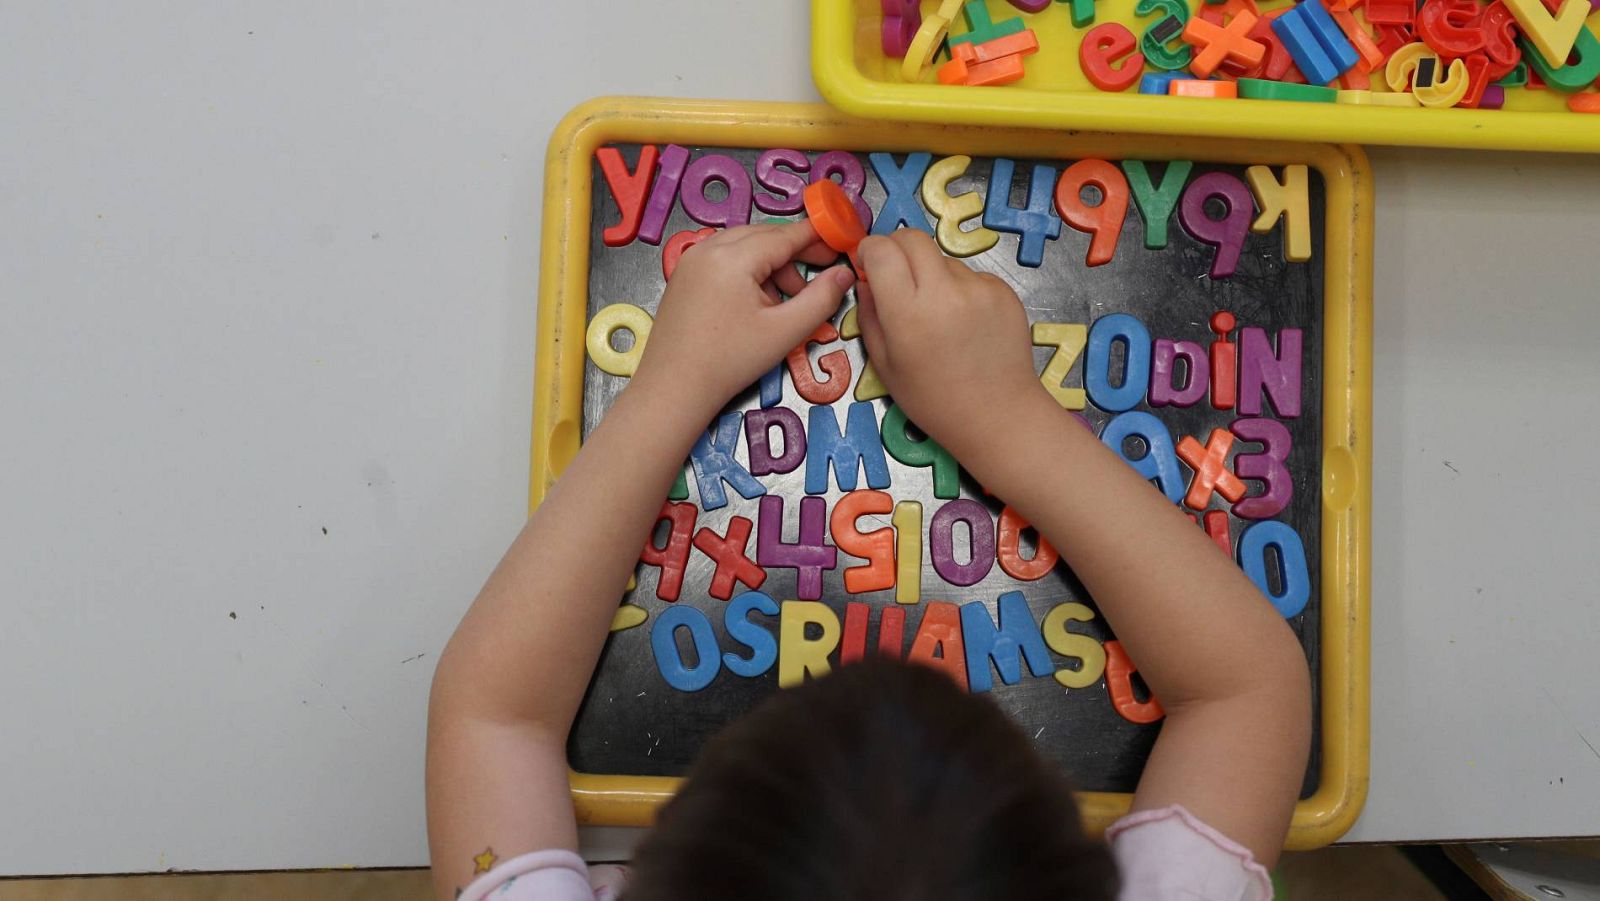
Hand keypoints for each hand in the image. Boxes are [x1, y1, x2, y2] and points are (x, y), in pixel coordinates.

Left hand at [632, 221, 855, 415]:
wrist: (673, 389)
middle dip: (795, 252)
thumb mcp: (785, 331)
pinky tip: (758, 304)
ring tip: (787, 301)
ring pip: (744, 247)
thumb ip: (821, 299)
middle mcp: (708, 248)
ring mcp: (690, 260)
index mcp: (732, 257)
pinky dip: (748, 271)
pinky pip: (724, 259)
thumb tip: (844, 273)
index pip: (784, 235)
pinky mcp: (683, 276)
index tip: (841, 243)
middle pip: (763, 236)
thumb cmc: (730, 362)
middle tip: (823, 271)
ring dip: (772, 265)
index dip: (817, 236)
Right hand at [855, 229, 1053, 465]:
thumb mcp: (885, 365)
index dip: (869, 251)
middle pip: (912, 238)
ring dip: (931, 273)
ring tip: (937, 314)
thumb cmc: (934, 400)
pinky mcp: (1003, 290)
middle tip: (895, 274)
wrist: (998, 416)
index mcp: (908, 313)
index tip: (867, 264)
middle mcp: (944, 291)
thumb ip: (870, 316)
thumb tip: (865, 281)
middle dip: (896, 248)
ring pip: (942, 259)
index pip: (882, 250)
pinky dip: (960, 289)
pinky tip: (964, 323)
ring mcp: (979, 288)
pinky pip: (971, 276)